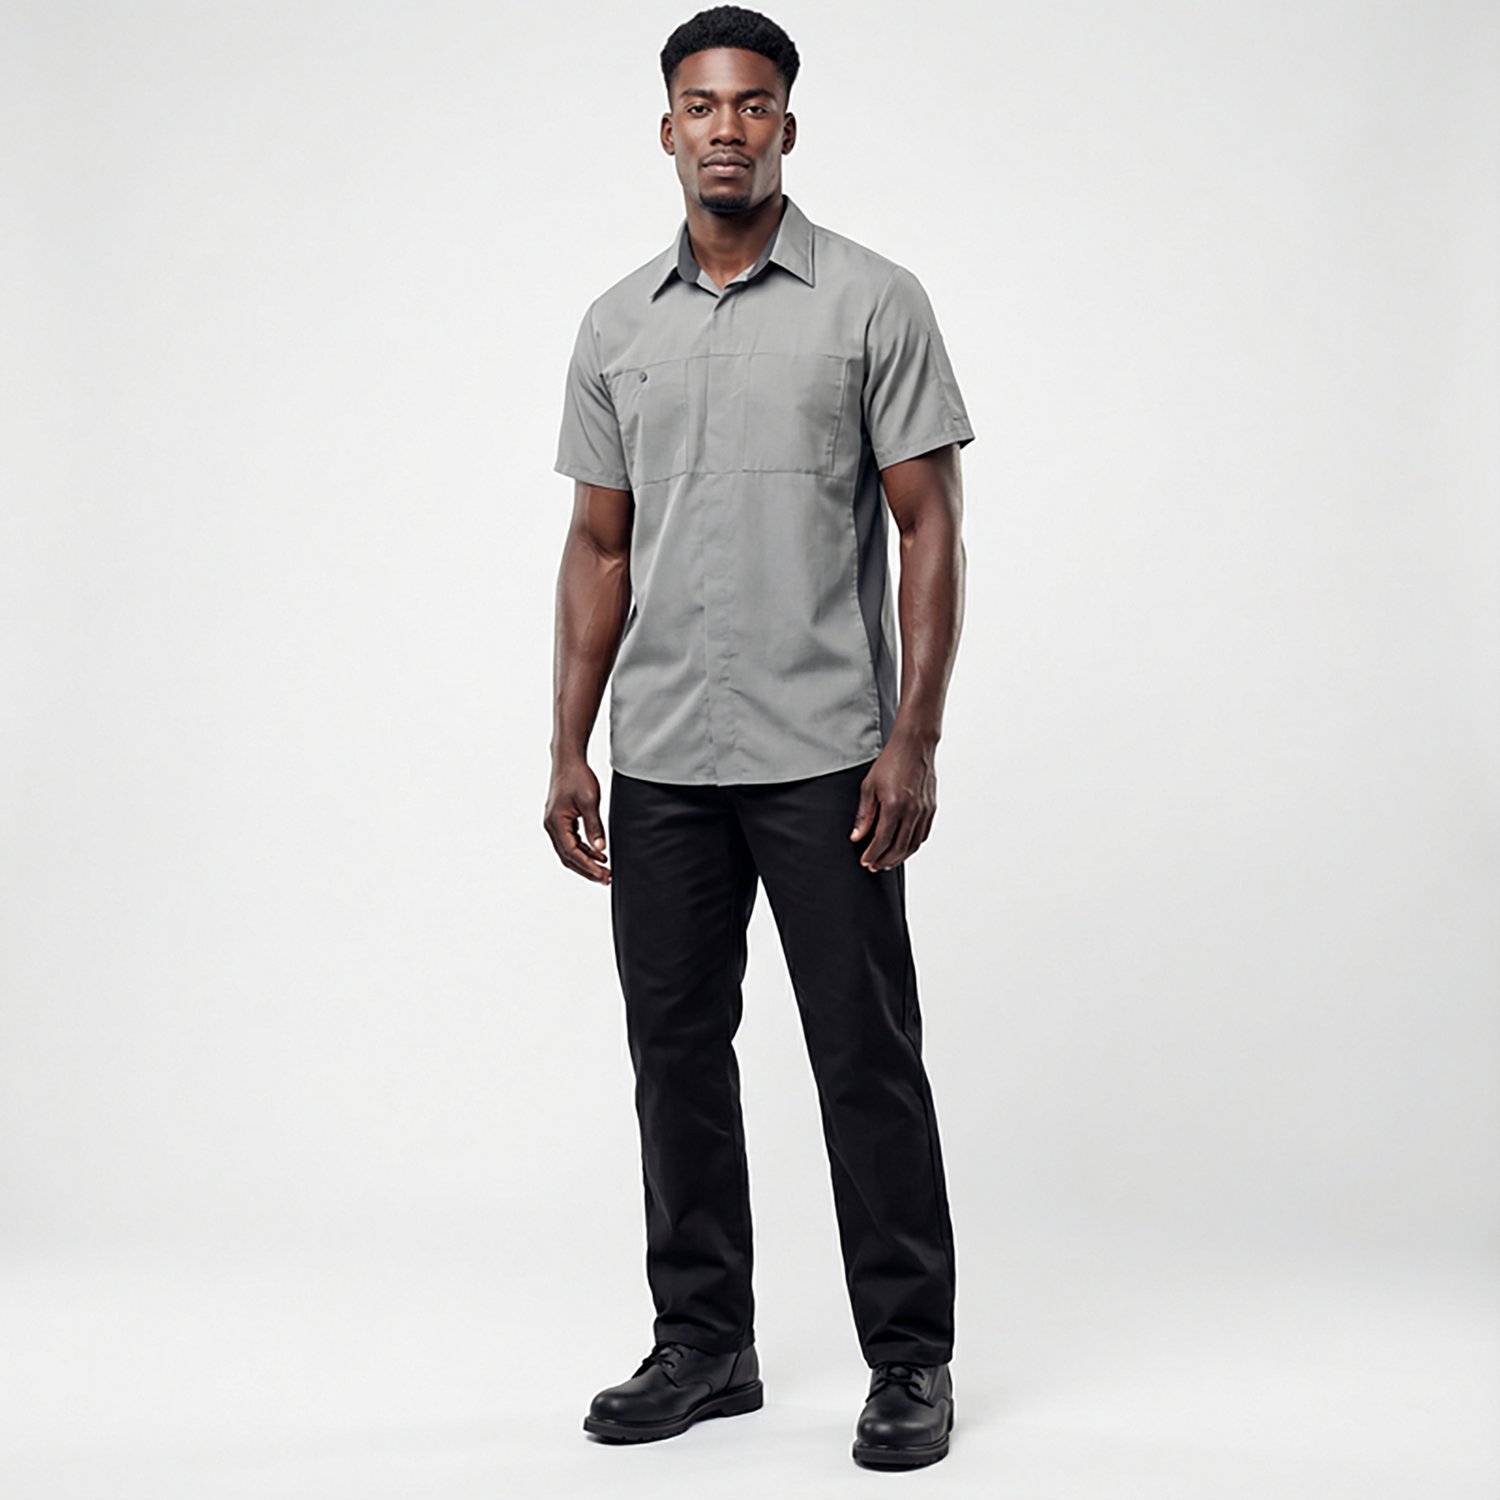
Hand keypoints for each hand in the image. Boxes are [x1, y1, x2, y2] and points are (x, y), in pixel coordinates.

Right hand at [543, 756, 610, 883]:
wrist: (568, 760)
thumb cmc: (577, 776)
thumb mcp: (589, 801)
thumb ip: (594, 826)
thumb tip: (600, 848)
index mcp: (556, 822)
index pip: (571, 852)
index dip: (588, 866)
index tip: (603, 875)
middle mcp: (551, 826)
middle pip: (568, 857)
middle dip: (587, 869)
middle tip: (606, 879)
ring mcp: (555, 824)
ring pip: (569, 851)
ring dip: (586, 862)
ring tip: (604, 870)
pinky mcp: (561, 821)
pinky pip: (571, 841)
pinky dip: (584, 850)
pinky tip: (598, 854)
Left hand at [849, 735, 937, 870]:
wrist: (914, 745)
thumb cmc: (891, 762)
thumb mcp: (869, 787)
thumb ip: (864, 815)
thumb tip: (857, 836)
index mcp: (894, 806)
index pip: (882, 841)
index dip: (872, 855)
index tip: (865, 861)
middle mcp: (912, 811)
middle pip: (899, 848)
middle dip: (884, 861)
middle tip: (874, 866)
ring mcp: (924, 811)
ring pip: (913, 844)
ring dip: (899, 857)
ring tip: (887, 861)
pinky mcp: (931, 808)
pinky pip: (923, 834)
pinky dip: (912, 846)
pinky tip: (903, 848)